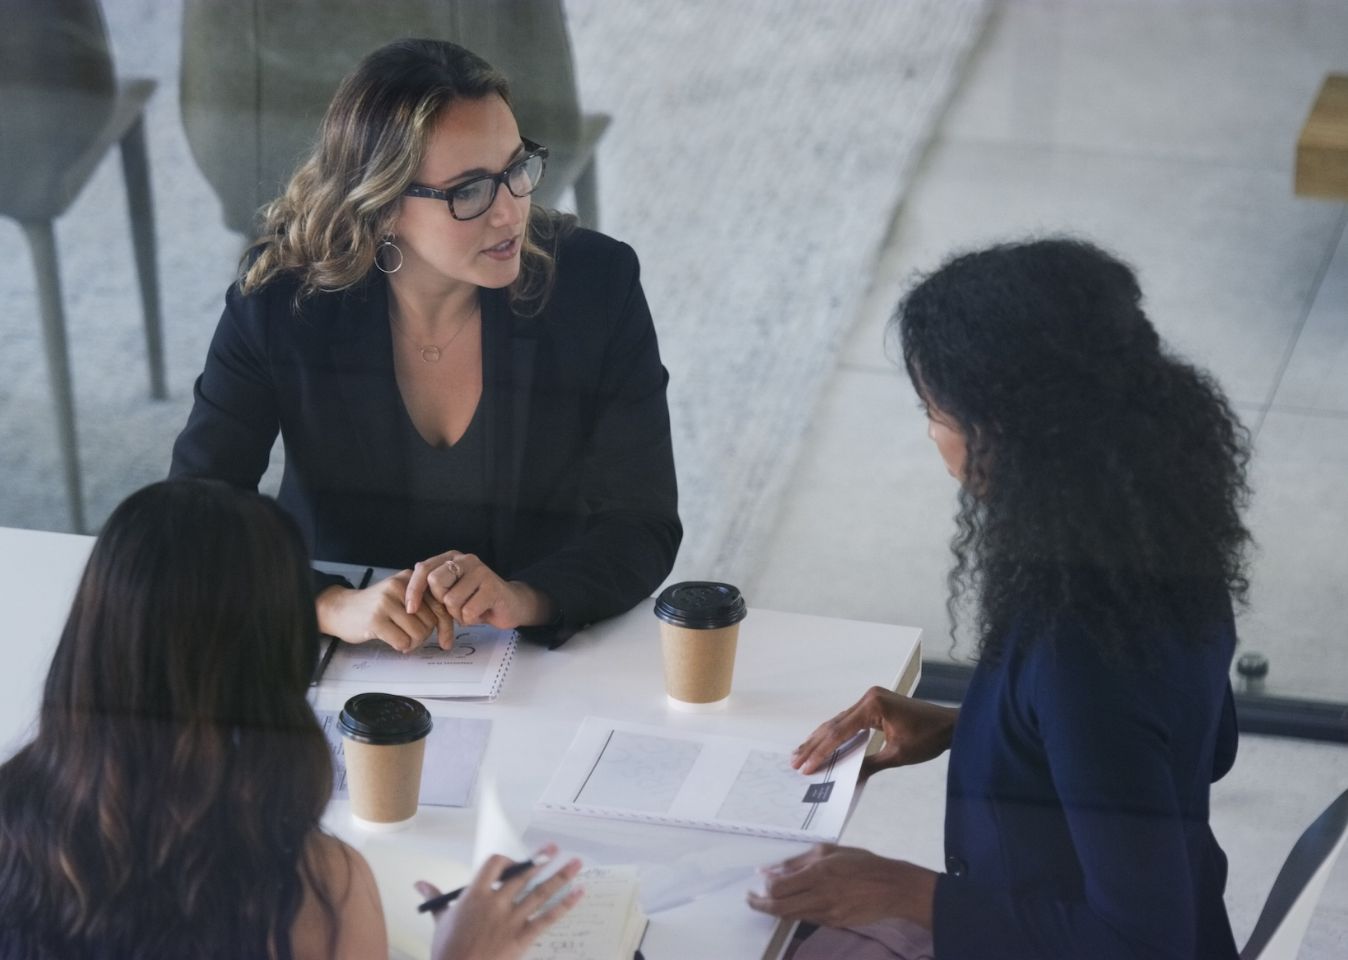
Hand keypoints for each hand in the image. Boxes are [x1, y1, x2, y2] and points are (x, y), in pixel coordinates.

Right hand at [316, 569, 453, 652]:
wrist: (341, 609)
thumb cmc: (376, 607)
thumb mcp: (401, 597)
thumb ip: (423, 604)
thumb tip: (451, 623)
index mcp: (410, 579)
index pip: (440, 604)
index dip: (446, 625)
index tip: (446, 641)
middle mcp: (400, 587)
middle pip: (431, 621)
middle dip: (424, 636)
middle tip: (410, 638)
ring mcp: (386, 602)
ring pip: (419, 633)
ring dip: (412, 643)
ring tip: (401, 639)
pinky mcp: (376, 619)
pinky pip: (403, 641)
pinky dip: (401, 646)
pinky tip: (392, 641)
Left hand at [405, 551, 556, 634]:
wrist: (511, 605)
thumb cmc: (476, 600)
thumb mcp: (451, 592)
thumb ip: (432, 589)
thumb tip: (407, 589)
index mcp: (452, 558)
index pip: (424, 569)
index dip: (414, 590)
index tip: (411, 609)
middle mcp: (466, 560)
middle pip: (436, 583)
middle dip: (441, 603)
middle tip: (454, 608)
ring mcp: (481, 571)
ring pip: (451, 601)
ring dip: (458, 614)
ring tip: (470, 610)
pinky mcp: (493, 587)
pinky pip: (468, 611)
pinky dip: (471, 619)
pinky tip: (480, 613)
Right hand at [419, 847, 583, 959]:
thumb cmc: (448, 950)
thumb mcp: (440, 920)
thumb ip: (435, 897)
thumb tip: (420, 884)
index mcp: (474, 895)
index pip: (494, 865)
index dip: (507, 860)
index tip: (516, 860)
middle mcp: (496, 903)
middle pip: (523, 875)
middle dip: (541, 859)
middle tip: (554, 847)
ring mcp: (511, 920)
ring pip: (540, 893)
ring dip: (560, 876)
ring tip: (576, 863)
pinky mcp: (522, 938)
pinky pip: (548, 918)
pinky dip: (565, 905)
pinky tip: (578, 893)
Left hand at [746, 844, 935, 929]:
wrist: (891, 887)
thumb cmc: (861, 863)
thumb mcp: (828, 851)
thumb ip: (797, 861)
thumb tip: (770, 870)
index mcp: (818, 874)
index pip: (778, 889)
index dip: (762, 890)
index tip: (756, 885)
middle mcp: (821, 896)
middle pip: (779, 909)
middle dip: (760, 905)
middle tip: (751, 899)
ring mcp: (828, 914)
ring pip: (792, 916)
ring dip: (778, 908)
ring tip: (772, 899)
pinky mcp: (834, 923)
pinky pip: (808, 918)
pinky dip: (797, 910)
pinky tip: (798, 901)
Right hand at [791, 687, 958, 775]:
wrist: (951, 724)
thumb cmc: (929, 738)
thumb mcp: (898, 755)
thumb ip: (870, 764)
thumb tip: (847, 780)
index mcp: (872, 706)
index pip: (839, 732)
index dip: (821, 751)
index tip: (806, 767)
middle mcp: (868, 698)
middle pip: (834, 724)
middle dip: (814, 744)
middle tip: (795, 761)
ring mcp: (870, 699)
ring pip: (839, 721)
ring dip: (821, 739)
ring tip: (801, 754)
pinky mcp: (874, 704)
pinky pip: (849, 720)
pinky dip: (836, 734)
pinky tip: (823, 743)